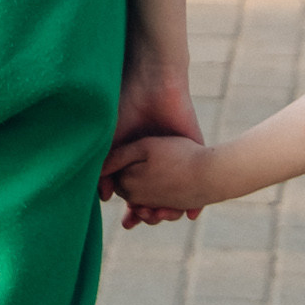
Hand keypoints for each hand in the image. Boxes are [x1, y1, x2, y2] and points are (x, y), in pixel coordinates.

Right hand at [104, 54, 200, 227]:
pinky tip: (192, 214)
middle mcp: (158, 159)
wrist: (151, 82)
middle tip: (143, 223)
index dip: (132, 208)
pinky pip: (199, 178)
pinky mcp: (194, 147)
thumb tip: (104, 198)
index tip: (128, 223)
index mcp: (137, 157)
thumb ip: (105, 171)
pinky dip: (197, 198)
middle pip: (157, 197)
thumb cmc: (125, 107)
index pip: (137, 192)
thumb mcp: (110, 144)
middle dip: (151, 214)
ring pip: (178, 192)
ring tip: (163, 218)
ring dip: (171, 210)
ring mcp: (177, 154)